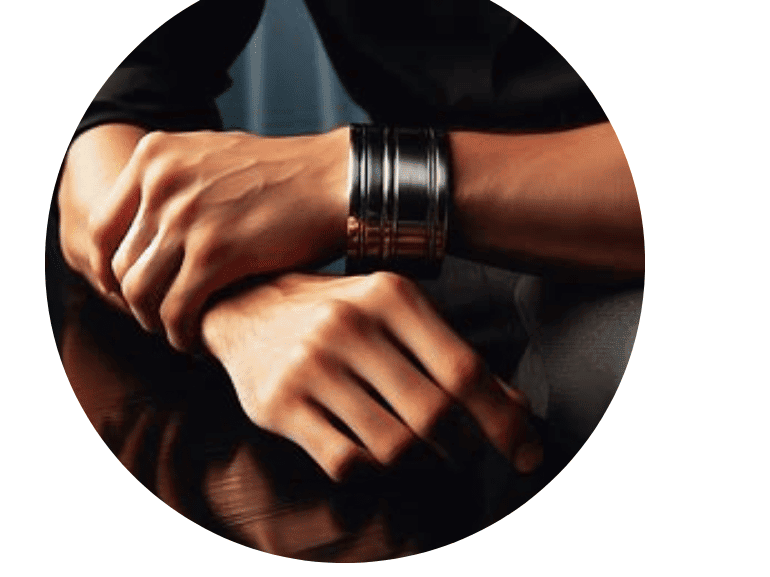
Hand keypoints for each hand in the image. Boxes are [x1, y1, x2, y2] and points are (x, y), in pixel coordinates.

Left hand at [88, 128, 349, 349]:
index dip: (109, 270)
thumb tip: (138, 228)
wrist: (338, 180)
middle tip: (159, 319)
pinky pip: (176, 309)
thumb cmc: (283, 178)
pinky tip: (197, 341)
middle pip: (121, 263)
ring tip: (178, 332)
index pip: (103, 227)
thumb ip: (171, 183)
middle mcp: (161, 180)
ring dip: (156, 322)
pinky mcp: (215, 251)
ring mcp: (186, 215)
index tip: (126, 293)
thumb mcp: (211, 159)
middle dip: (136, 301)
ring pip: (141, 291)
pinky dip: (181, 333)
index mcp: (154, 155)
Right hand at [201, 271, 543, 481]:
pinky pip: (346, 463)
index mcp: (390, 296)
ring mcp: (310, 366)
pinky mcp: (279, 405)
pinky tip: (376, 457)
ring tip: (422, 455)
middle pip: (434, 415)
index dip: (503, 420)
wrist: (242, 304)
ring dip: (420, 464)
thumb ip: (450, 354)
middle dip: (464, 448)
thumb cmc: (334, 312)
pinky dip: (373, 471)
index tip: (527, 453)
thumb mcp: (394, 312)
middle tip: (467, 455)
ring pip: (393, 446)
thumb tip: (515, 407)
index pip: (464, 371)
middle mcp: (349, 326)